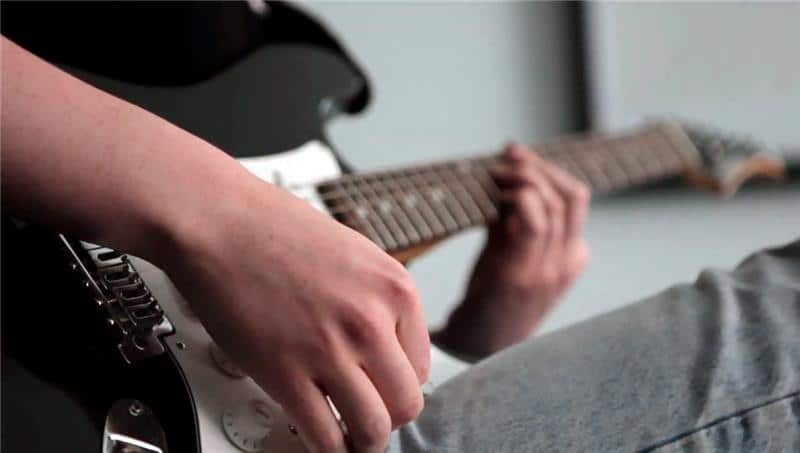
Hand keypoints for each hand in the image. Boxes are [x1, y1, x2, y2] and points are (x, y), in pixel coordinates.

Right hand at [160, 173, 429, 452]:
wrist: (218, 220)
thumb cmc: (273, 228)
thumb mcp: (353, 253)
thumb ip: (375, 299)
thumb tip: (383, 343)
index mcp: (394, 288)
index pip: (422, 366)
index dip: (399, 385)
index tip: (383, 390)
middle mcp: (371, 319)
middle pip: (406, 403)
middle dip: (388, 418)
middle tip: (369, 419)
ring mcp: (330, 348)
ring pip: (372, 429)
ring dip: (362, 444)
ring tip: (349, 441)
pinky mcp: (286, 373)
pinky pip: (323, 436)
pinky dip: (327, 448)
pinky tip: (320, 441)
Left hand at [435, 144, 589, 359]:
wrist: (475, 348)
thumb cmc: (489, 298)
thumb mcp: (508, 254)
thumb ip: (511, 220)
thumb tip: (503, 176)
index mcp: (570, 258)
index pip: (576, 198)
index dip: (547, 168)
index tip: (515, 153)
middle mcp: (566, 263)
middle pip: (571, 195)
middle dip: (537, 166)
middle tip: (505, 157)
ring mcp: (547, 272)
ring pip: (554, 204)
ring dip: (524, 178)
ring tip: (495, 172)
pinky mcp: (520, 278)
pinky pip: (532, 223)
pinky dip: (515, 199)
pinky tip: (492, 194)